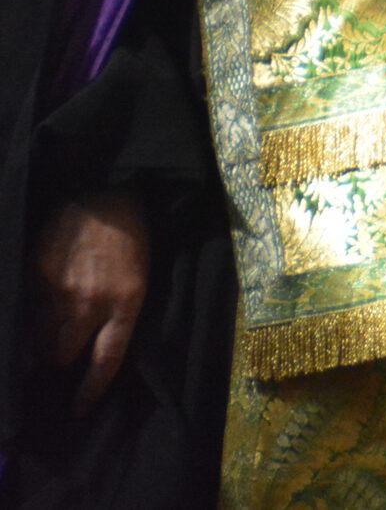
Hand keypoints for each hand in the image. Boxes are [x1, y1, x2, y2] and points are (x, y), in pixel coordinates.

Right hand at [33, 190, 147, 415]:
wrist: (104, 194)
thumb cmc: (130, 240)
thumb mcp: (138, 281)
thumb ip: (115, 315)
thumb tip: (87, 350)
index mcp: (126, 303)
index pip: (105, 361)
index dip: (89, 391)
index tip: (78, 411)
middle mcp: (90, 302)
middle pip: (62, 356)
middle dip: (58, 364)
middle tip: (57, 363)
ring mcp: (59, 289)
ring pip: (39, 339)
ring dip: (41, 344)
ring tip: (46, 337)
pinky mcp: (35, 274)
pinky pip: (26, 311)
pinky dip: (29, 317)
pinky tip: (37, 309)